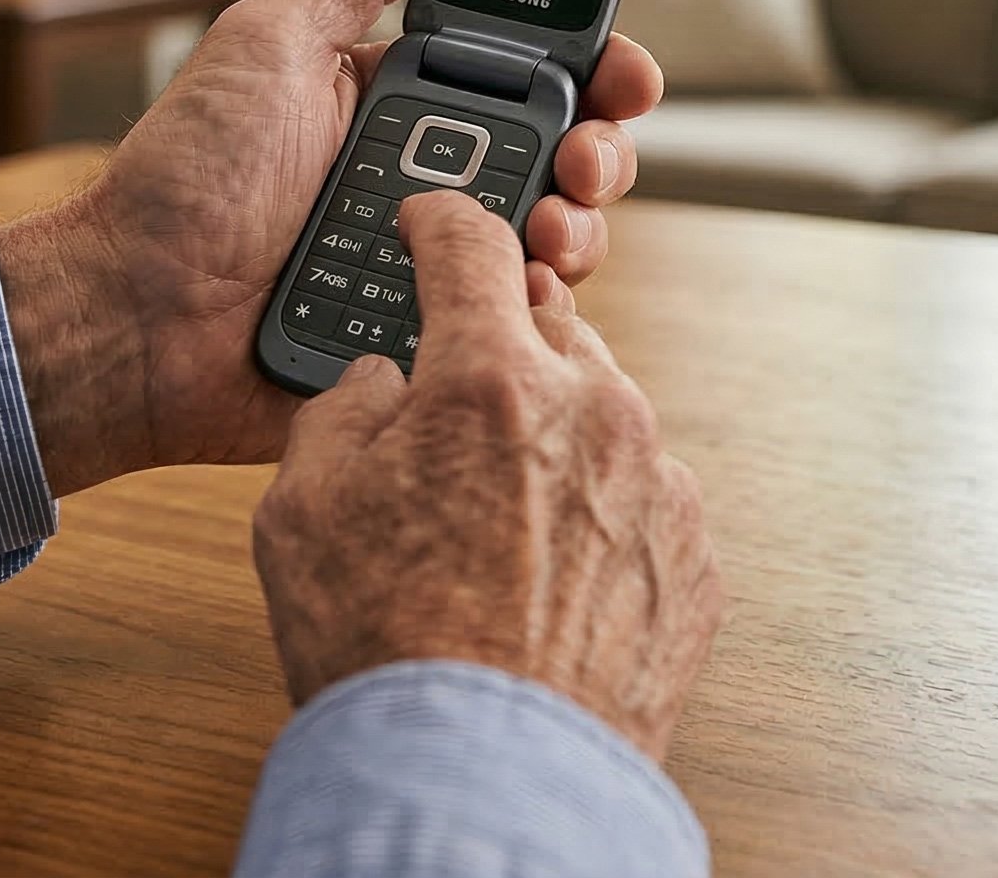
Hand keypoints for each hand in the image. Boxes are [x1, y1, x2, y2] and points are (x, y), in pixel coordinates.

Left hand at [0, 0, 665, 495]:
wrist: (135, 321)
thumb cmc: (183, 181)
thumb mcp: (268, 44)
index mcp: (408, 101)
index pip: (534, 74)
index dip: (595, 69)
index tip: (623, 72)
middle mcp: (436, 177)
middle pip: (570, 156)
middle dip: (604, 152)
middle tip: (585, 159)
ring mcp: (440, 262)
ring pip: (559, 240)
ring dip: (581, 229)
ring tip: (549, 232)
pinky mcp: (431, 335)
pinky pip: (517, 325)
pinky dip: (537, 310)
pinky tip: (522, 297)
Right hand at [250, 192, 723, 758]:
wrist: (490, 777)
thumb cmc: (386, 646)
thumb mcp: (301, 509)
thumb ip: (342, 412)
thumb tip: (382, 383)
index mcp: (493, 379)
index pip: (470, 247)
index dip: (441, 221)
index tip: (434, 220)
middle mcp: (597, 411)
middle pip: (550, 333)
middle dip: (501, 350)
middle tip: (453, 398)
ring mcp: (660, 483)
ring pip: (606, 418)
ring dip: (556, 437)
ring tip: (494, 513)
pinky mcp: (696, 555)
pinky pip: (645, 500)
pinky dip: (602, 514)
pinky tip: (548, 572)